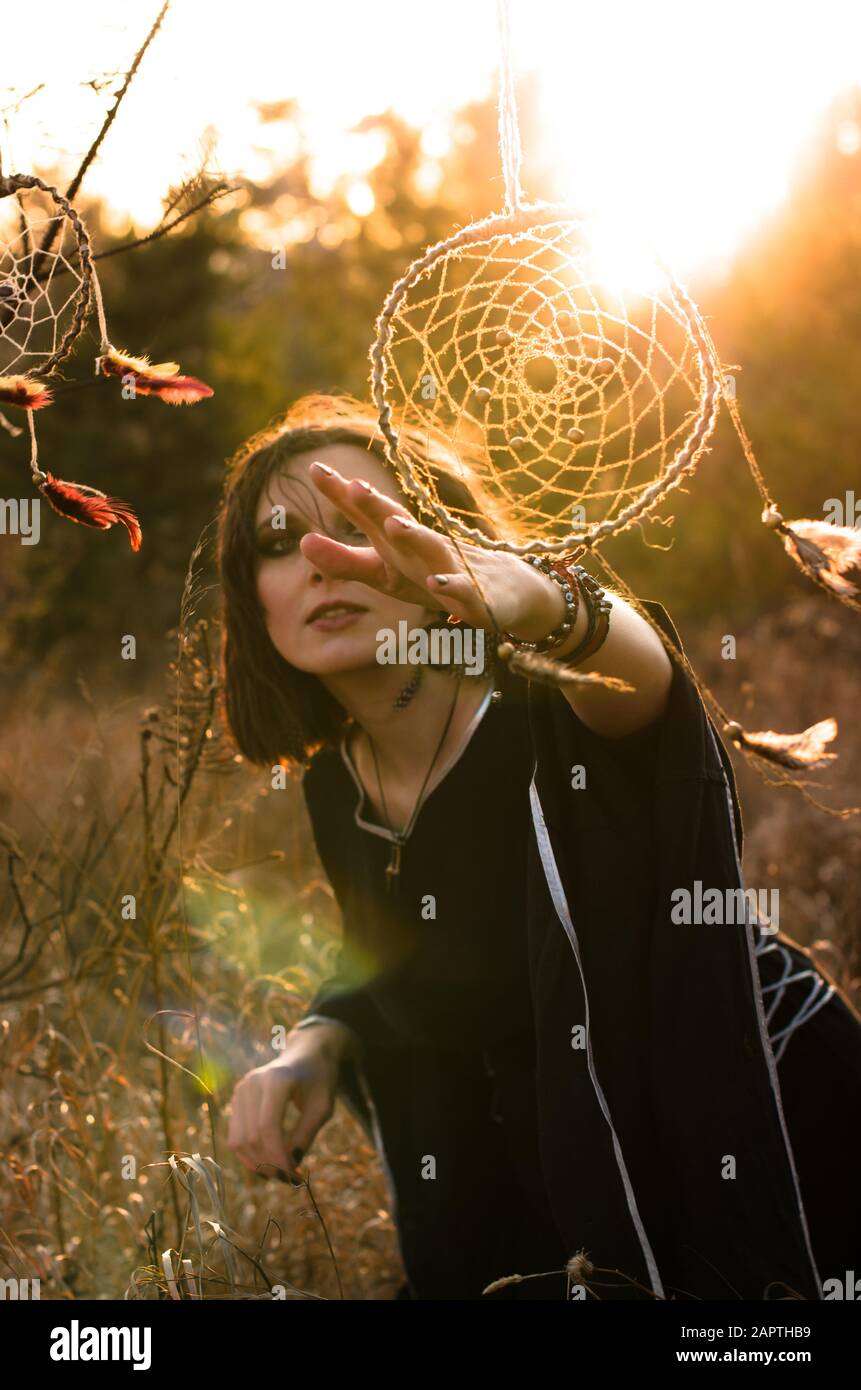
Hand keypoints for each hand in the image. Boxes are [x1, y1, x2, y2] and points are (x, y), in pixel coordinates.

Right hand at [227, 1025, 348, 1182]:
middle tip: (288, 1179)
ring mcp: (241, 1089)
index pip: (268, 1126)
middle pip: (250, 1136)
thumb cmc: (319, 1080)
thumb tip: (289, 1166)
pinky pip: (235, 1135)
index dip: (276, 1156)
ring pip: (237, 1139)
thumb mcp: (322, 1107)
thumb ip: (306, 1135)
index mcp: (276, 1080)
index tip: (292, 1176)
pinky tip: (266, 1163)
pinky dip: (248, 1154)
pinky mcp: (237, 1098)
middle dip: (267, 1163)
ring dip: (256, 1163)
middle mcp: (252, 1083)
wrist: (306, 1055)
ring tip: (278, 1173)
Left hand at [301, 461, 566, 641]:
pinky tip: (435, 585)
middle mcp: (421, 547)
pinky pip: (460, 591)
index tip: (315, 469)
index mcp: (397, 542)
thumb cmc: (434, 577)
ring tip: (392, 525)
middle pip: (395, 521)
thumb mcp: (385, 573)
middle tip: (350, 485)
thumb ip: (345, 560)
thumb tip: (302, 541)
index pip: (365, 514)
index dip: (341, 494)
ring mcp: (449, 568)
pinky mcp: (474, 596)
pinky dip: (449, 588)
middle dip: (375, 505)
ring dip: (412, 536)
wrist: (506, 594)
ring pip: (430, 549)